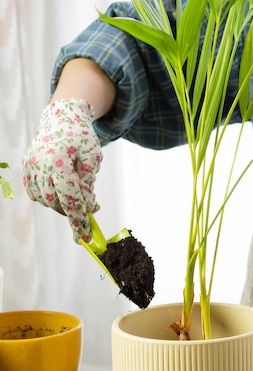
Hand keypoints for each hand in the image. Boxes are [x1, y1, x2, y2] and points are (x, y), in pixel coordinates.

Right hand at [23, 98, 101, 242]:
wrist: (61, 118)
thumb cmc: (81, 137)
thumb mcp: (93, 158)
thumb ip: (88, 183)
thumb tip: (89, 208)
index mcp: (58, 160)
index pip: (69, 197)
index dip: (78, 219)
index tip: (85, 236)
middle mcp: (39, 165)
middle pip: (56, 201)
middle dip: (73, 210)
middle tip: (91, 208)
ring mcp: (30, 167)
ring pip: (46, 200)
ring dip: (62, 204)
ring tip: (78, 194)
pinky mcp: (26, 168)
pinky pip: (36, 193)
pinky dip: (50, 197)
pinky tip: (61, 190)